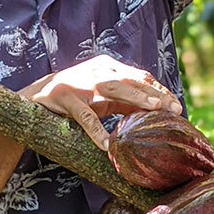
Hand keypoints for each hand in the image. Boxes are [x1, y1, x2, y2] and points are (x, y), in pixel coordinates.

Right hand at [20, 55, 182, 150]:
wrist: (36, 95)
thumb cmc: (77, 96)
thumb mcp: (103, 96)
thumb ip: (126, 101)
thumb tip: (156, 112)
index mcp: (108, 67)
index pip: (139, 76)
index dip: (159, 89)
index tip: (177, 106)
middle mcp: (97, 71)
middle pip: (131, 80)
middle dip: (154, 94)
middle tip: (173, 108)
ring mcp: (81, 83)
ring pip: (113, 90)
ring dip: (135, 99)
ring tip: (154, 110)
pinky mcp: (64, 98)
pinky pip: (84, 117)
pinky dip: (96, 131)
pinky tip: (107, 145)